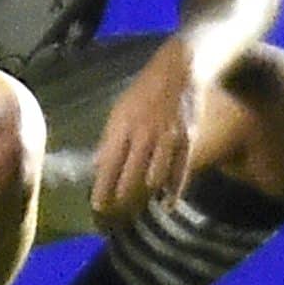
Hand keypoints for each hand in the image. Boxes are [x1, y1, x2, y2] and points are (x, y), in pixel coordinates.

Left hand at [92, 37, 200, 223]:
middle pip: (129, 174)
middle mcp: (143, 133)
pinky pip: (180, 171)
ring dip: (143, 196)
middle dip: (119, 198)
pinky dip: (174, 190)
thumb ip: (110, 137)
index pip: (108, 164)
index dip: (102, 188)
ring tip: (135, 212)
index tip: (96, 208)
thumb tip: (97, 165)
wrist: (181, 69)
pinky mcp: (187, 139)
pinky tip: (167, 204)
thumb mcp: (121, 108)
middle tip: (112, 216)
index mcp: (123, 124)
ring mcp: (167, 138)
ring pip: (153, 176)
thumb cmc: (146, 89)